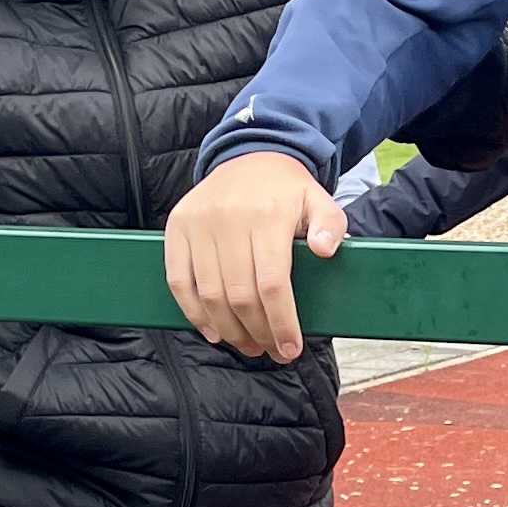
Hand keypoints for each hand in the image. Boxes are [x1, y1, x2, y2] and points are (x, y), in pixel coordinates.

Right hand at [164, 151, 343, 362]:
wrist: (248, 155)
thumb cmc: (285, 190)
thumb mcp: (319, 200)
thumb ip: (330, 224)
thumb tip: (325, 248)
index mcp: (268, 216)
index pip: (273, 283)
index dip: (281, 323)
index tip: (290, 348)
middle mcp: (229, 219)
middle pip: (240, 295)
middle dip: (257, 333)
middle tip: (269, 351)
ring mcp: (199, 224)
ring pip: (209, 293)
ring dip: (228, 330)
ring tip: (246, 345)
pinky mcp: (177, 228)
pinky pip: (178, 279)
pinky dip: (192, 311)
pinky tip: (212, 331)